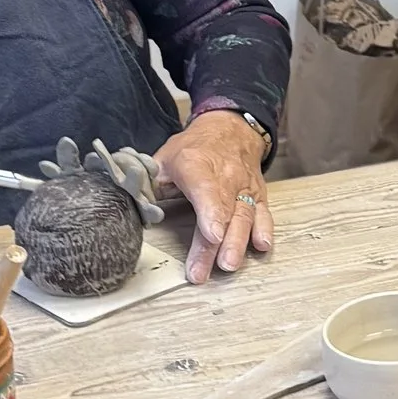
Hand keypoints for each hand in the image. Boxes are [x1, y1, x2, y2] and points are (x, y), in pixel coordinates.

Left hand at [157, 113, 272, 282]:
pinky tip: (262, 246)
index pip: (206, 191)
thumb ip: (148, 183)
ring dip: (238, 243)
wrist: (231, 129)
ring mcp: (244, 187)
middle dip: (217, 244)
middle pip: (223, 213)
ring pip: (244, 216)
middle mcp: (225, 177)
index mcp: (197, 166)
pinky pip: (263, 213)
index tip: (211, 235)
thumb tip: (133, 205)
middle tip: (209, 269)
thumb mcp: (164, 158)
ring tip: (229, 265)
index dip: (210, 213)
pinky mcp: (257, 196)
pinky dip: (264, 229)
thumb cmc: (194, 148)